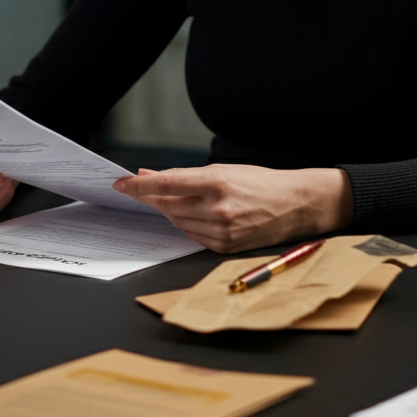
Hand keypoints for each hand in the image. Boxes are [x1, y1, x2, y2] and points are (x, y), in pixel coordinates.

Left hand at [112, 164, 353, 253]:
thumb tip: (148, 175)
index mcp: (217, 182)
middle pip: (167, 206)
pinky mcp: (225, 247)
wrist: (296, 204)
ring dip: (173, 212)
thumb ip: (182, 175)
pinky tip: (200, 216)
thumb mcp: (222, 170)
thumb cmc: (259, 182)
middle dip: (155, 198)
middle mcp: (218, 208)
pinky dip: (189, 225)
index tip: (120, 184)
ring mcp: (222, 230)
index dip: (139, 186)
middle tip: (146, 191)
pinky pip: (192, 236)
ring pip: (177, 222)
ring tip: (191, 201)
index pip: (166, 184)